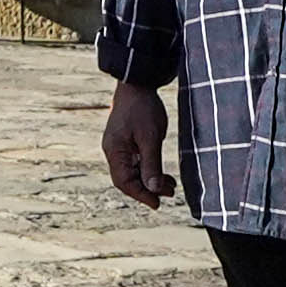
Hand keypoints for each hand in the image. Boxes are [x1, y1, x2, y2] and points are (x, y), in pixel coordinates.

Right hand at [100, 80, 174, 209]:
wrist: (137, 83)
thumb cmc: (143, 108)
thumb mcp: (150, 137)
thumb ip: (151, 164)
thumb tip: (153, 189)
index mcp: (115, 150)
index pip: (124, 182)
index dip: (141, 195)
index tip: (157, 203)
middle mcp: (113, 151)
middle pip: (127, 179)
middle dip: (147, 189)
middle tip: (169, 194)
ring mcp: (119, 146)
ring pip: (133, 171)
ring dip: (150, 180)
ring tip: (171, 186)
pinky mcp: (127, 141)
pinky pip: (136, 161)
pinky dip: (149, 169)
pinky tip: (164, 173)